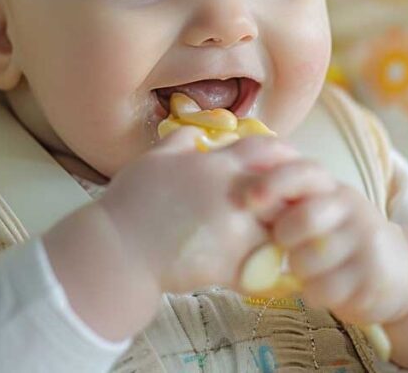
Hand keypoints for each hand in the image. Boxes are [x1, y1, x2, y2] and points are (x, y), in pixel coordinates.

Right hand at [97, 128, 301, 294]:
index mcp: (217, 165)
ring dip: (280, 235)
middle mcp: (234, 194)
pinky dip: (265, 273)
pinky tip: (256, 274)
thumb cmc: (130, 203)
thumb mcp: (153, 160)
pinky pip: (265, 270)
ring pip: (281, 230)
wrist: (118, 250)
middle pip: (284, 190)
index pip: (268, 149)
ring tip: (272, 242)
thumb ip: (179, 142)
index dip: (280, 156)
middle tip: (285, 208)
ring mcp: (237, 231)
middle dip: (288, 198)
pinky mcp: (233, 265)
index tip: (281, 167)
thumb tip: (194, 133)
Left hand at [241, 159, 407, 325]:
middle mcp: (351, 207)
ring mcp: (364, 241)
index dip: (274, 183)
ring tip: (308, 270)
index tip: (249, 200)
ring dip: (298, 271)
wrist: (394, 271)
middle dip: (284, 237)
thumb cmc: (339, 238)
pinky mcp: (371, 276)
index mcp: (331, 188)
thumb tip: (241, 190)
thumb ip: (289, 199)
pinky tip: (323, 288)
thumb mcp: (319, 209)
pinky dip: (314, 294)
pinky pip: (323, 290)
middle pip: (303, 218)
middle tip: (286, 246)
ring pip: (308, 260)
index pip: (304, 172)